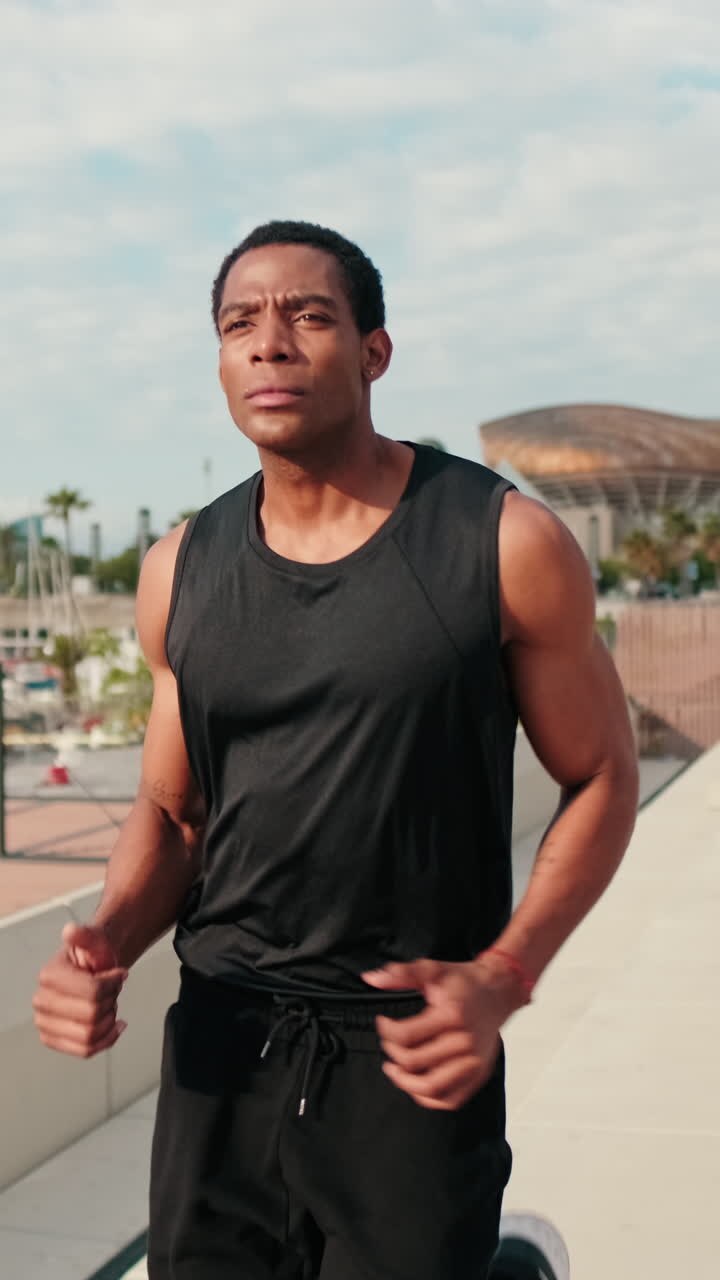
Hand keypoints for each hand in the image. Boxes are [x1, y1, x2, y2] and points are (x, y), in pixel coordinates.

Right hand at [32, 923, 128, 1057]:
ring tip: (108, 1005)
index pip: (92, 992)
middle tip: (112, 990)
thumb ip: (85, 936)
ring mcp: (45, 1023)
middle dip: (111, 1002)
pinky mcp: (54, 1039)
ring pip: (89, 1036)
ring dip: (108, 1021)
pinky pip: (84, 1050)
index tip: (118, 975)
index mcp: (49, 976)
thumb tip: (71, 931)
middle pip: (91, 1015)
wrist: (92, 969)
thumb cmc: (93, 957)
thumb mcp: (95, 940)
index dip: (112, 985)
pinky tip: (113, 1026)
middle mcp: (42, 1001)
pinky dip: (105, 1040)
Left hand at [362, 957, 520, 1110]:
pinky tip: (415, 1085)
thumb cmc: (465, 982)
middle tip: (389, 1043)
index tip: (383, 1022)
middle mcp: (464, 1042)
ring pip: (431, 1088)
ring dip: (405, 1083)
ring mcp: (473, 1062)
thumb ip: (401, 973)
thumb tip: (371, 978)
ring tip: (394, 1070)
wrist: (497, 992)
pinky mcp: (478, 1075)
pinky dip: (428, 1099)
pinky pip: (450, 1100)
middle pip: (414, 1062)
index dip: (386, 1030)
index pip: (406, 1035)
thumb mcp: (432, 969)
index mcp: (451, 1015)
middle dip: (392, 1053)